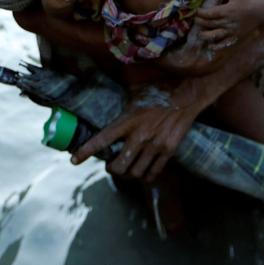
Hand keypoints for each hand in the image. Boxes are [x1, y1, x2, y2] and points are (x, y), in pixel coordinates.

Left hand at [71, 80, 209, 181]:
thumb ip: (121, 99)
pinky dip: (146, 176)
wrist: (189, 92)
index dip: (86, 151)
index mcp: (129, 119)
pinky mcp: (169, 150)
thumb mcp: (136, 90)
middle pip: (118, 166)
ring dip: (128, 174)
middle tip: (111, 164)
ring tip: (127, 167)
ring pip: (135, 173)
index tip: (74, 160)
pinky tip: (143, 171)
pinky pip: (153, 173)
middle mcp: (140, 135)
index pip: (103, 139)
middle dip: (111, 168)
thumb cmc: (160, 88)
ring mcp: (155, 145)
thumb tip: (103, 89)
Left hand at [194, 0, 263, 46]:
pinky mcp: (235, 36)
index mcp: (227, 10)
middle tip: (194, 20)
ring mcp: (231, 30)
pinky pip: (225, 43)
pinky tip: (210, 46)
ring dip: (205, 35)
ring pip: (215, 35)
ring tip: (199, 34)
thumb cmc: (248, 0)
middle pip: (210, 24)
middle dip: (200, 22)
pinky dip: (217, 45)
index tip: (196, 11)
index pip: (210, 13)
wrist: (261, 12)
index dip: (201, 13)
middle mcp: (228, 21)